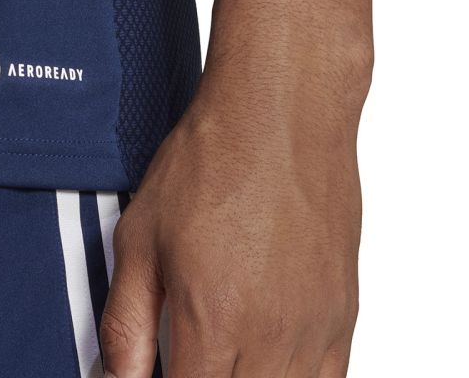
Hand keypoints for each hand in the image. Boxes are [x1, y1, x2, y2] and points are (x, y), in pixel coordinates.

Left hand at [101, 52, 366, 376]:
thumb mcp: (139, 236)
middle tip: (184, 351)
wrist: (279, 116)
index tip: (160, 366)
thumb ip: (125, 320)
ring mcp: (315, 328)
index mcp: (212, 322)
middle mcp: (270, 337)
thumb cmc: (211, 161)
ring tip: (221, 351)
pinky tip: (266, 357)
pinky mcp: (343, 312)